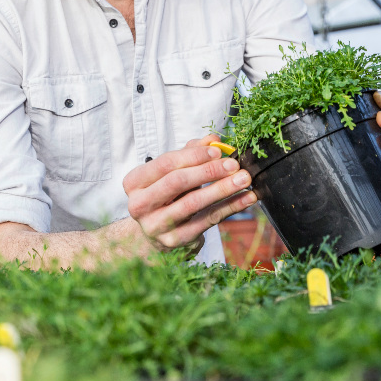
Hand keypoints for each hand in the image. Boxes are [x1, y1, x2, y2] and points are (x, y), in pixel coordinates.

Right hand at [122, 134, 257, 252]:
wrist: (156, 235)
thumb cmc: (165, 197)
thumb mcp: (171, 174)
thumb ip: (190, 154)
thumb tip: (213, 139)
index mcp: (134, 183)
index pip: (165, 163)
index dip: (193, 155)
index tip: (217, 150)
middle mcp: (139, 205)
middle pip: (177, 182)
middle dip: (208, 171)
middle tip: (233, 164)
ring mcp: (156, 225)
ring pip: (193, 203)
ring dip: (222, 189)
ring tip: (243, 179)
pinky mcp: (175, 240)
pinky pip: (207, 220)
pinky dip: (230, 207)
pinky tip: (246, 198)